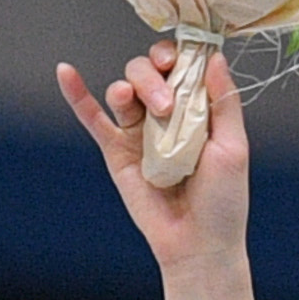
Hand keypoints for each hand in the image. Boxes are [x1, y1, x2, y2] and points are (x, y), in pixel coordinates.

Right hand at [56, 42, 254, 299]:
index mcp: (195, 108)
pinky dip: (77, 94)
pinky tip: (64, 71)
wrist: (198, 244)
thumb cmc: (222, 202)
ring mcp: (139, 130)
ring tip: (140, 106)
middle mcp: (165, 113)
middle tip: (166, 105)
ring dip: (132, 87)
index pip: (180, 64)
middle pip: (148, 70)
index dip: (177, 55)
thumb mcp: (233, 147)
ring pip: (125, 88)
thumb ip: (224, 101)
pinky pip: (92, 118)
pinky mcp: (117, 150)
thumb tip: (214, 55)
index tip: (181, 61)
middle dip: (154, 78)